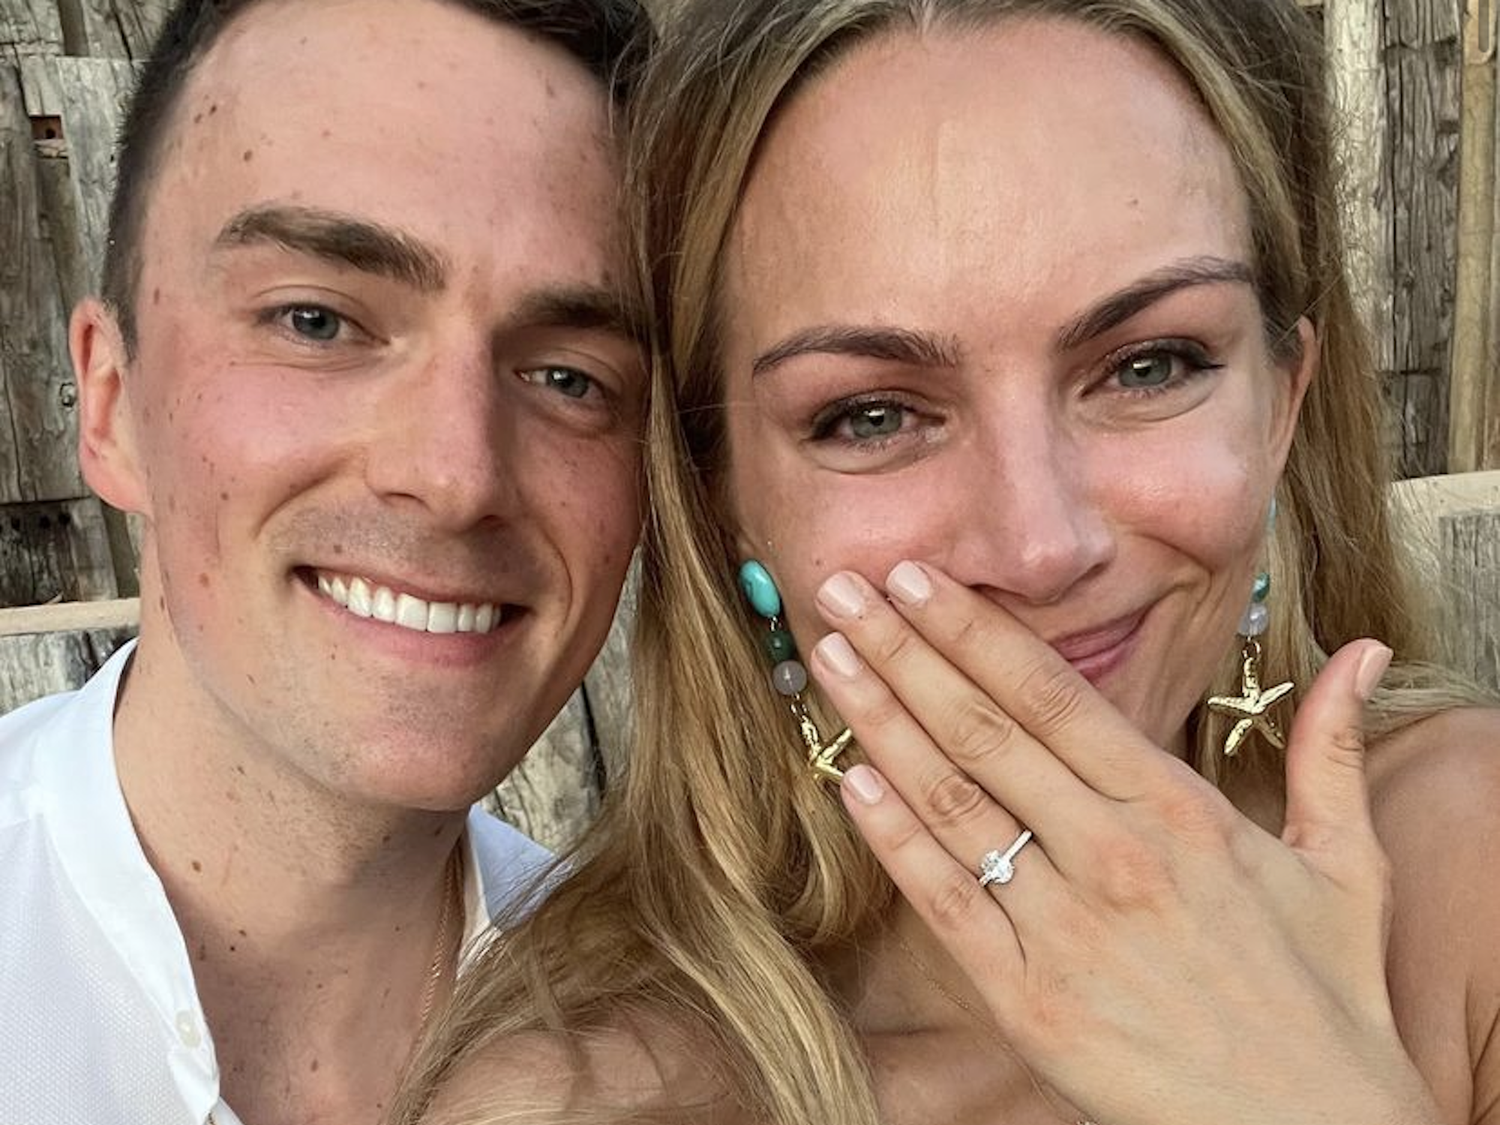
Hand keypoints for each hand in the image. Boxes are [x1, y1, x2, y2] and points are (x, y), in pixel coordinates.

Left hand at [809, 560, 1440, 1124]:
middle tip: (844, 589)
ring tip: (828, 661)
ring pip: (952, 804)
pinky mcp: (1028, 1002)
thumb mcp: (1347, 864)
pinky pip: (947, 904)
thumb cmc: (1328, 999)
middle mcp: (1113, 855)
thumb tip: (1363, 653)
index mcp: (1178, 810)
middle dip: (905, 652)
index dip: (973, 632)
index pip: (1051, 696)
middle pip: (985, 732)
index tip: (918, 579)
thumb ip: (1331, 750)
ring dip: (881, 724)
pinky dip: (893, 841)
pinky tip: (849, 783)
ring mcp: (1064, 929)